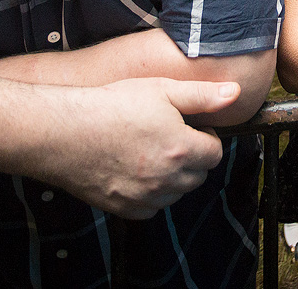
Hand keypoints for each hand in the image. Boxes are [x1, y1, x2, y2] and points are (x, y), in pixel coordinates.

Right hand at [36, 78, 239, 218]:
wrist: (63, 132)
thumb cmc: (111, 106)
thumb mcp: (162, 90)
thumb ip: (203, 95)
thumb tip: (235, 93)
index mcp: (182, 150)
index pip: (215, 153)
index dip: (206, 136)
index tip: (191, 125)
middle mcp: (167, 179)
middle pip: (198, 175)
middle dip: (192, 157)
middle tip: (170, 135)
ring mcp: (145, 197)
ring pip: (176, 192)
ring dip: (173, 176)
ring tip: (151, 150)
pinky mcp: (124, 208)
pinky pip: (152, 207)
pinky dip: (151, 193)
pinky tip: (136, 169)